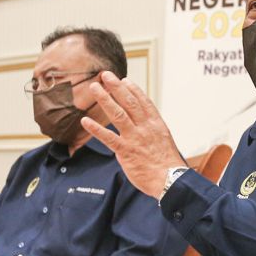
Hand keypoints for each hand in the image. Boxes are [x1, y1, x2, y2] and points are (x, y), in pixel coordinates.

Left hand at [80, 72, 184, 198]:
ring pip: (118, 114)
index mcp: (156, 125)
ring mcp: (135, 138)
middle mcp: (145, 128)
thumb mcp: (164, 143)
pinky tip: (85, 120)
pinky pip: (108, 138)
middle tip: (106, 75)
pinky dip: (96, 128)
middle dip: (116, 87)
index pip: (144, 102)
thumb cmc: (168, 165)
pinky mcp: (126, 151)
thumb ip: (152, 133)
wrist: (170, 180)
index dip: (133, 90)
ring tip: (95, 87)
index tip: (125, 80)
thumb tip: (143, 129)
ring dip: (105, 99)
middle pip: (129, 102)